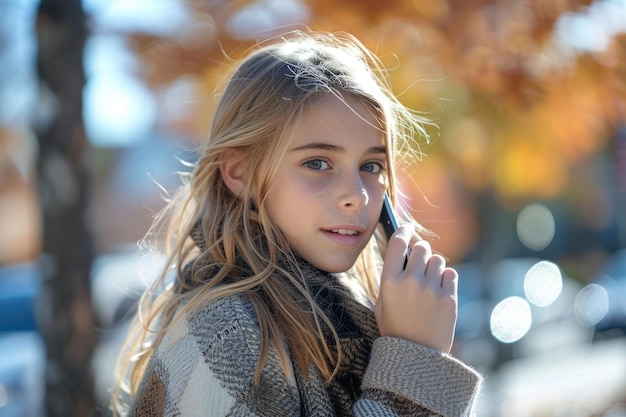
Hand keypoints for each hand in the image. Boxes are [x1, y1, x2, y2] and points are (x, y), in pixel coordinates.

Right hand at [374, 224, 457, 352]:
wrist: (415, 357)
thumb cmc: (396, 328)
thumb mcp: (382, 302)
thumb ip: (391, 276)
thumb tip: (405, 250)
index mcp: (389, 282)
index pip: (398, 243)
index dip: (404, 231)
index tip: (407, 228)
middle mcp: (410, 282)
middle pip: (421, 248)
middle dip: (420, 252)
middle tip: (419, 262)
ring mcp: (431, 290)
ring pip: (438, 260)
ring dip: (433, 266)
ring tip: (428, 283)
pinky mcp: (449, 299)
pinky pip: (451, 274)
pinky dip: (446, 278)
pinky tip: (439, 290)